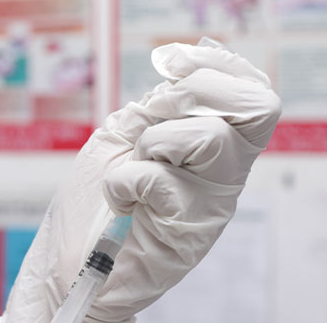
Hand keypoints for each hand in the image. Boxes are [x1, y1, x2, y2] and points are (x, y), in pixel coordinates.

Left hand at [0, 40, 279, 322]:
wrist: (68, 263)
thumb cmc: (94, 203)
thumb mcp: (124, 134)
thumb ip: (157, 105)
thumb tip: (178, 67)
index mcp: (216, 146)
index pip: (254, 92)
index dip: (219, 64)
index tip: (171, 62)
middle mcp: (225, 173)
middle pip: (257, 107)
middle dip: (191, 93)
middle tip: (151, 119)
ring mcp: (213, 203)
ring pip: (212, 138)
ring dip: (153, 141)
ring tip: (134, 166)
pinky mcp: (190, 232)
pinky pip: (160, 179)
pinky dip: (124, 181)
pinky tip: (119, 202)